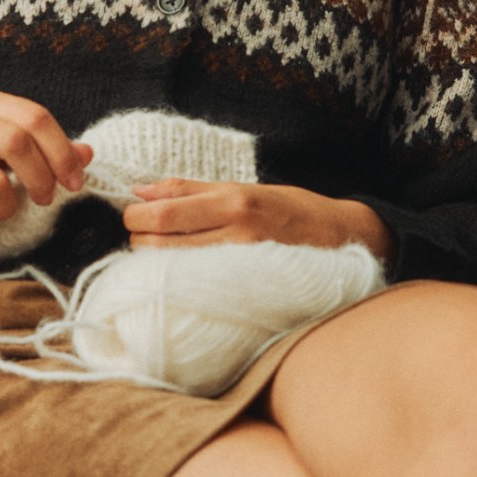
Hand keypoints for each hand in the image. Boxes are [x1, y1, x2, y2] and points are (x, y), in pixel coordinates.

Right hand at [0, 90, 92, 234]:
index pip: (34, 117)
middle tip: (46, 199)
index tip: (75, 183)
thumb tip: (86, 153)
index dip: (62, 152)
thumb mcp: (16, 156)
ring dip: (9, 207)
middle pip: (15, 142)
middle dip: (41, 178)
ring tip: (4, 211)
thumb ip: (51, 152)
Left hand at [121, 180, 393, 263]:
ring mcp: (243, 264)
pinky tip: (180, 277)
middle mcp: (237, 233)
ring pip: (173, 268)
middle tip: (144, 236)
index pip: (160, 214)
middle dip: (139, 240)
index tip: (133, 216)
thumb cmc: (290, 208)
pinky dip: (178, 280)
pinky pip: (197, 287)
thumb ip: (189, 190)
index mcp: (233, 201)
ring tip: (162, 255)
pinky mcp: (248, 288)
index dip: (134, 217)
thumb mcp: (243, 188)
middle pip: (159, 243)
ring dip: (154, 262)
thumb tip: (139, 190)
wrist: (343, 238)